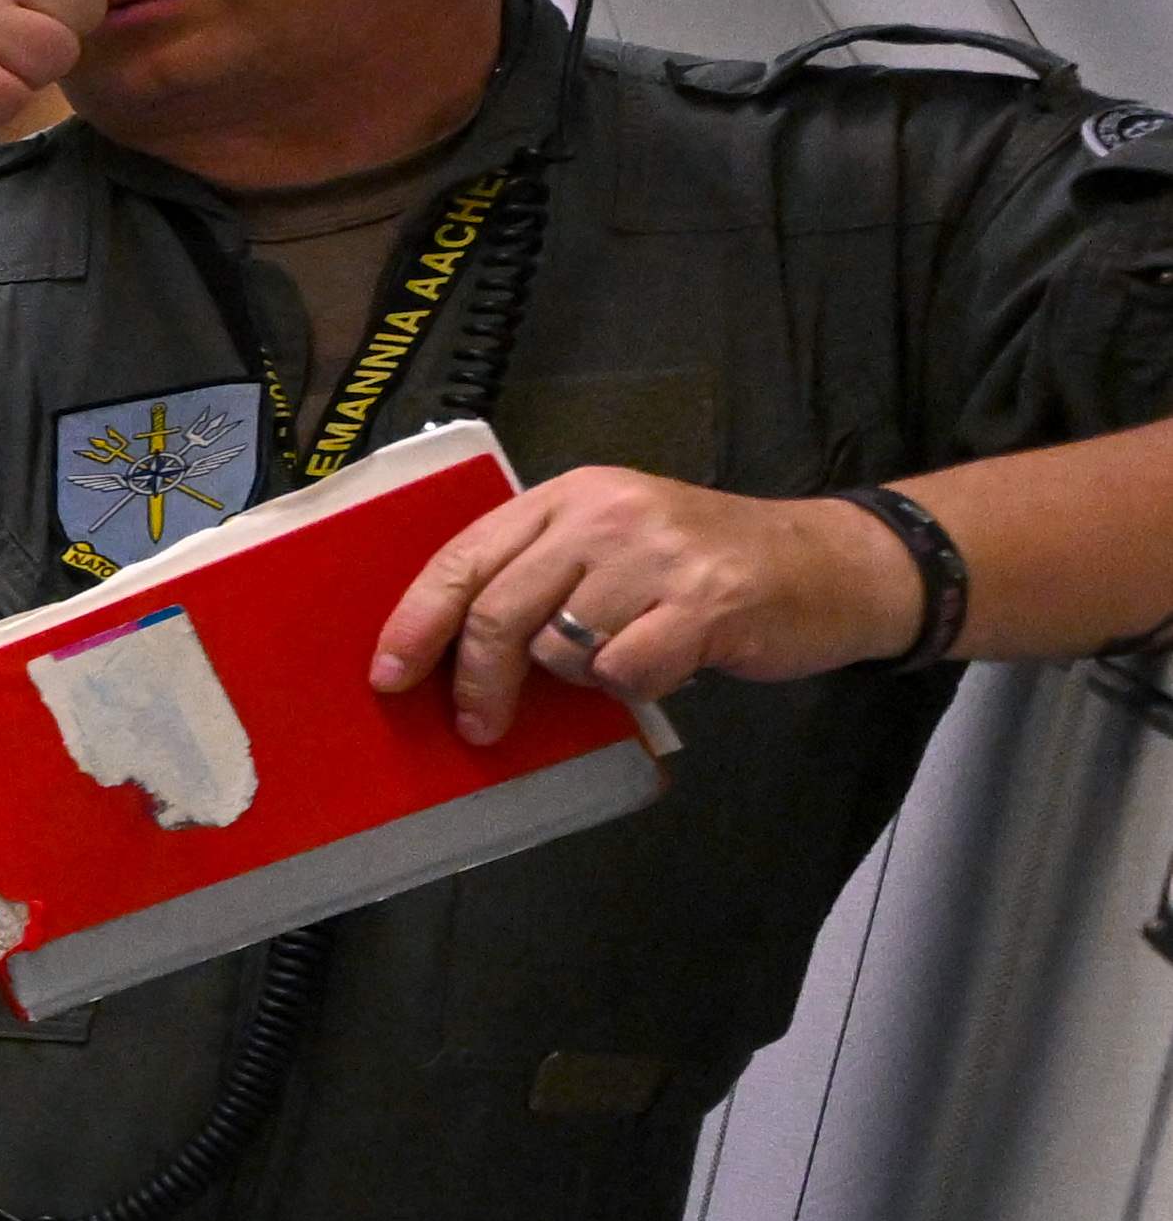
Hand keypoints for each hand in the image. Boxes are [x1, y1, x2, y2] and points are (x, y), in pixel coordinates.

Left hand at [375, 467, 923, 740]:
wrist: (831, 564)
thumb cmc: (706, 569)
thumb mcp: (615, 546)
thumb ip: (542, 576)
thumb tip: (450, 650)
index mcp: (571, 495)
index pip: (464, 557)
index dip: (416, 621)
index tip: (388, 674)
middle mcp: (607, 514)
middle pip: (497, 611)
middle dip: (475, 680)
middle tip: (476, 724)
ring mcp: (656, 556)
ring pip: (559, 647)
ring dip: (579, 676)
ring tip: (624, 656)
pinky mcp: (703, 604)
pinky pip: (623, 672)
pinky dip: (633, 685)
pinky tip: (666, 664)